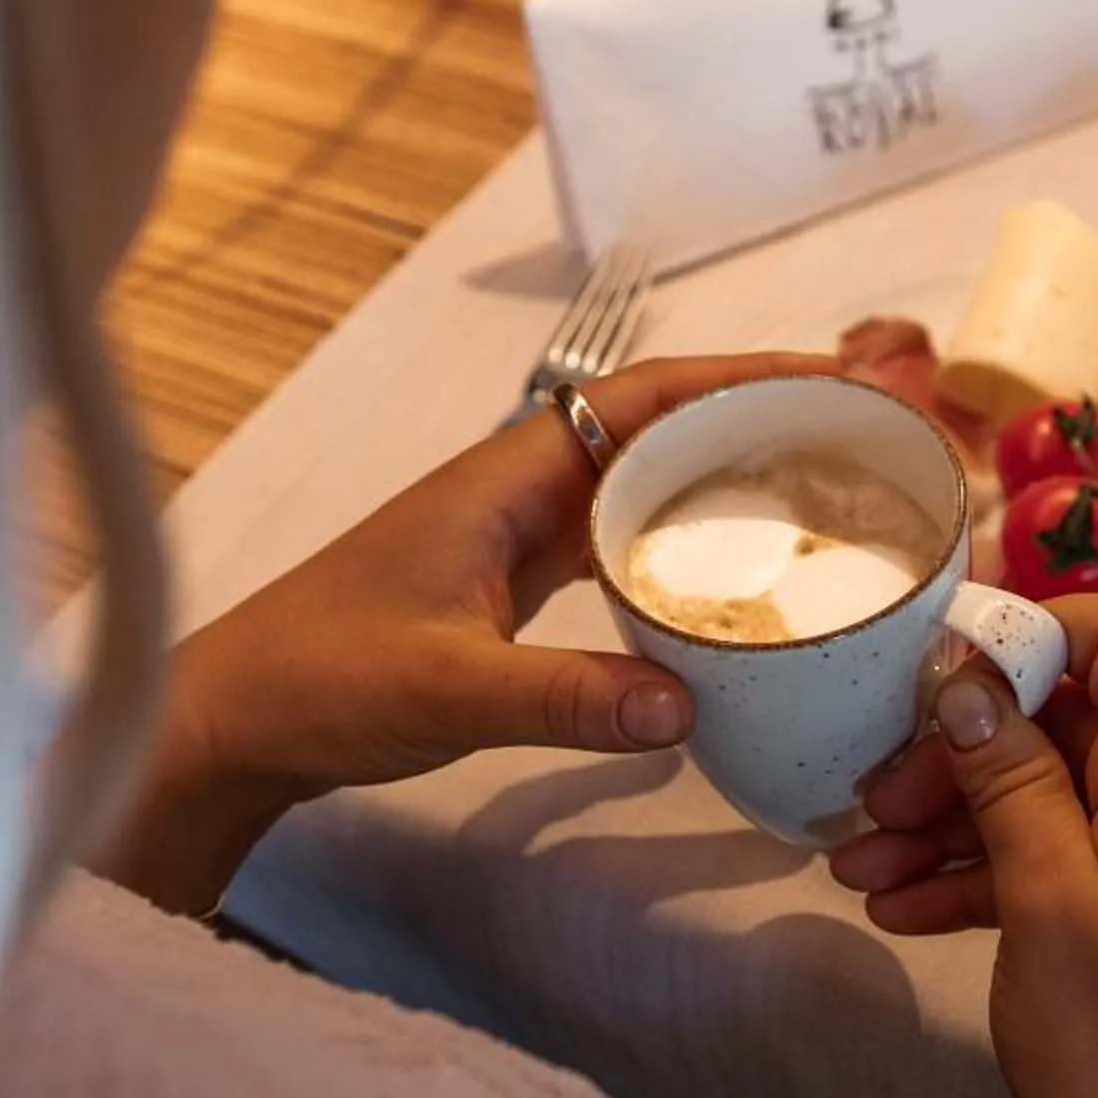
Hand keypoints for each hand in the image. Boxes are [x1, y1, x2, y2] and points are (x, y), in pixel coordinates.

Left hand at [102, 352, 830, 914]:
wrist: (233, 719)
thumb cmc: (321, 679)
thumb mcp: (447, 687)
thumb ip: (562, 696)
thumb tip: (686, 705)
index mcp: (509, 473)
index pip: (647, 395)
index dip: (744, 378)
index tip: (837, 380)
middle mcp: (522, 487)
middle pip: (663, 428)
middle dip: (762, 422)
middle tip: (865, 442)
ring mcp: (518, 535)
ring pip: (648, 486)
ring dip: (731, 482)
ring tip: (830, 499)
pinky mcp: (515, 585)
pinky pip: (624, 545)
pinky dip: (688, 549)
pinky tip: (739, 586)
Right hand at [830, 595, 1097, 1097]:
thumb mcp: (1044, 905)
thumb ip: (1009, 778)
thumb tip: (967, 678)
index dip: (1032, 633)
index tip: (939, 675)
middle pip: (1077, 722)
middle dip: (965, 750)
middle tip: (870, 798)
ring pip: (1066, 795)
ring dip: (962, 820)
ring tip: (859, 868)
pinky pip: (1082, 856)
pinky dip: (1001, 871)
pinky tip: (905, 909)